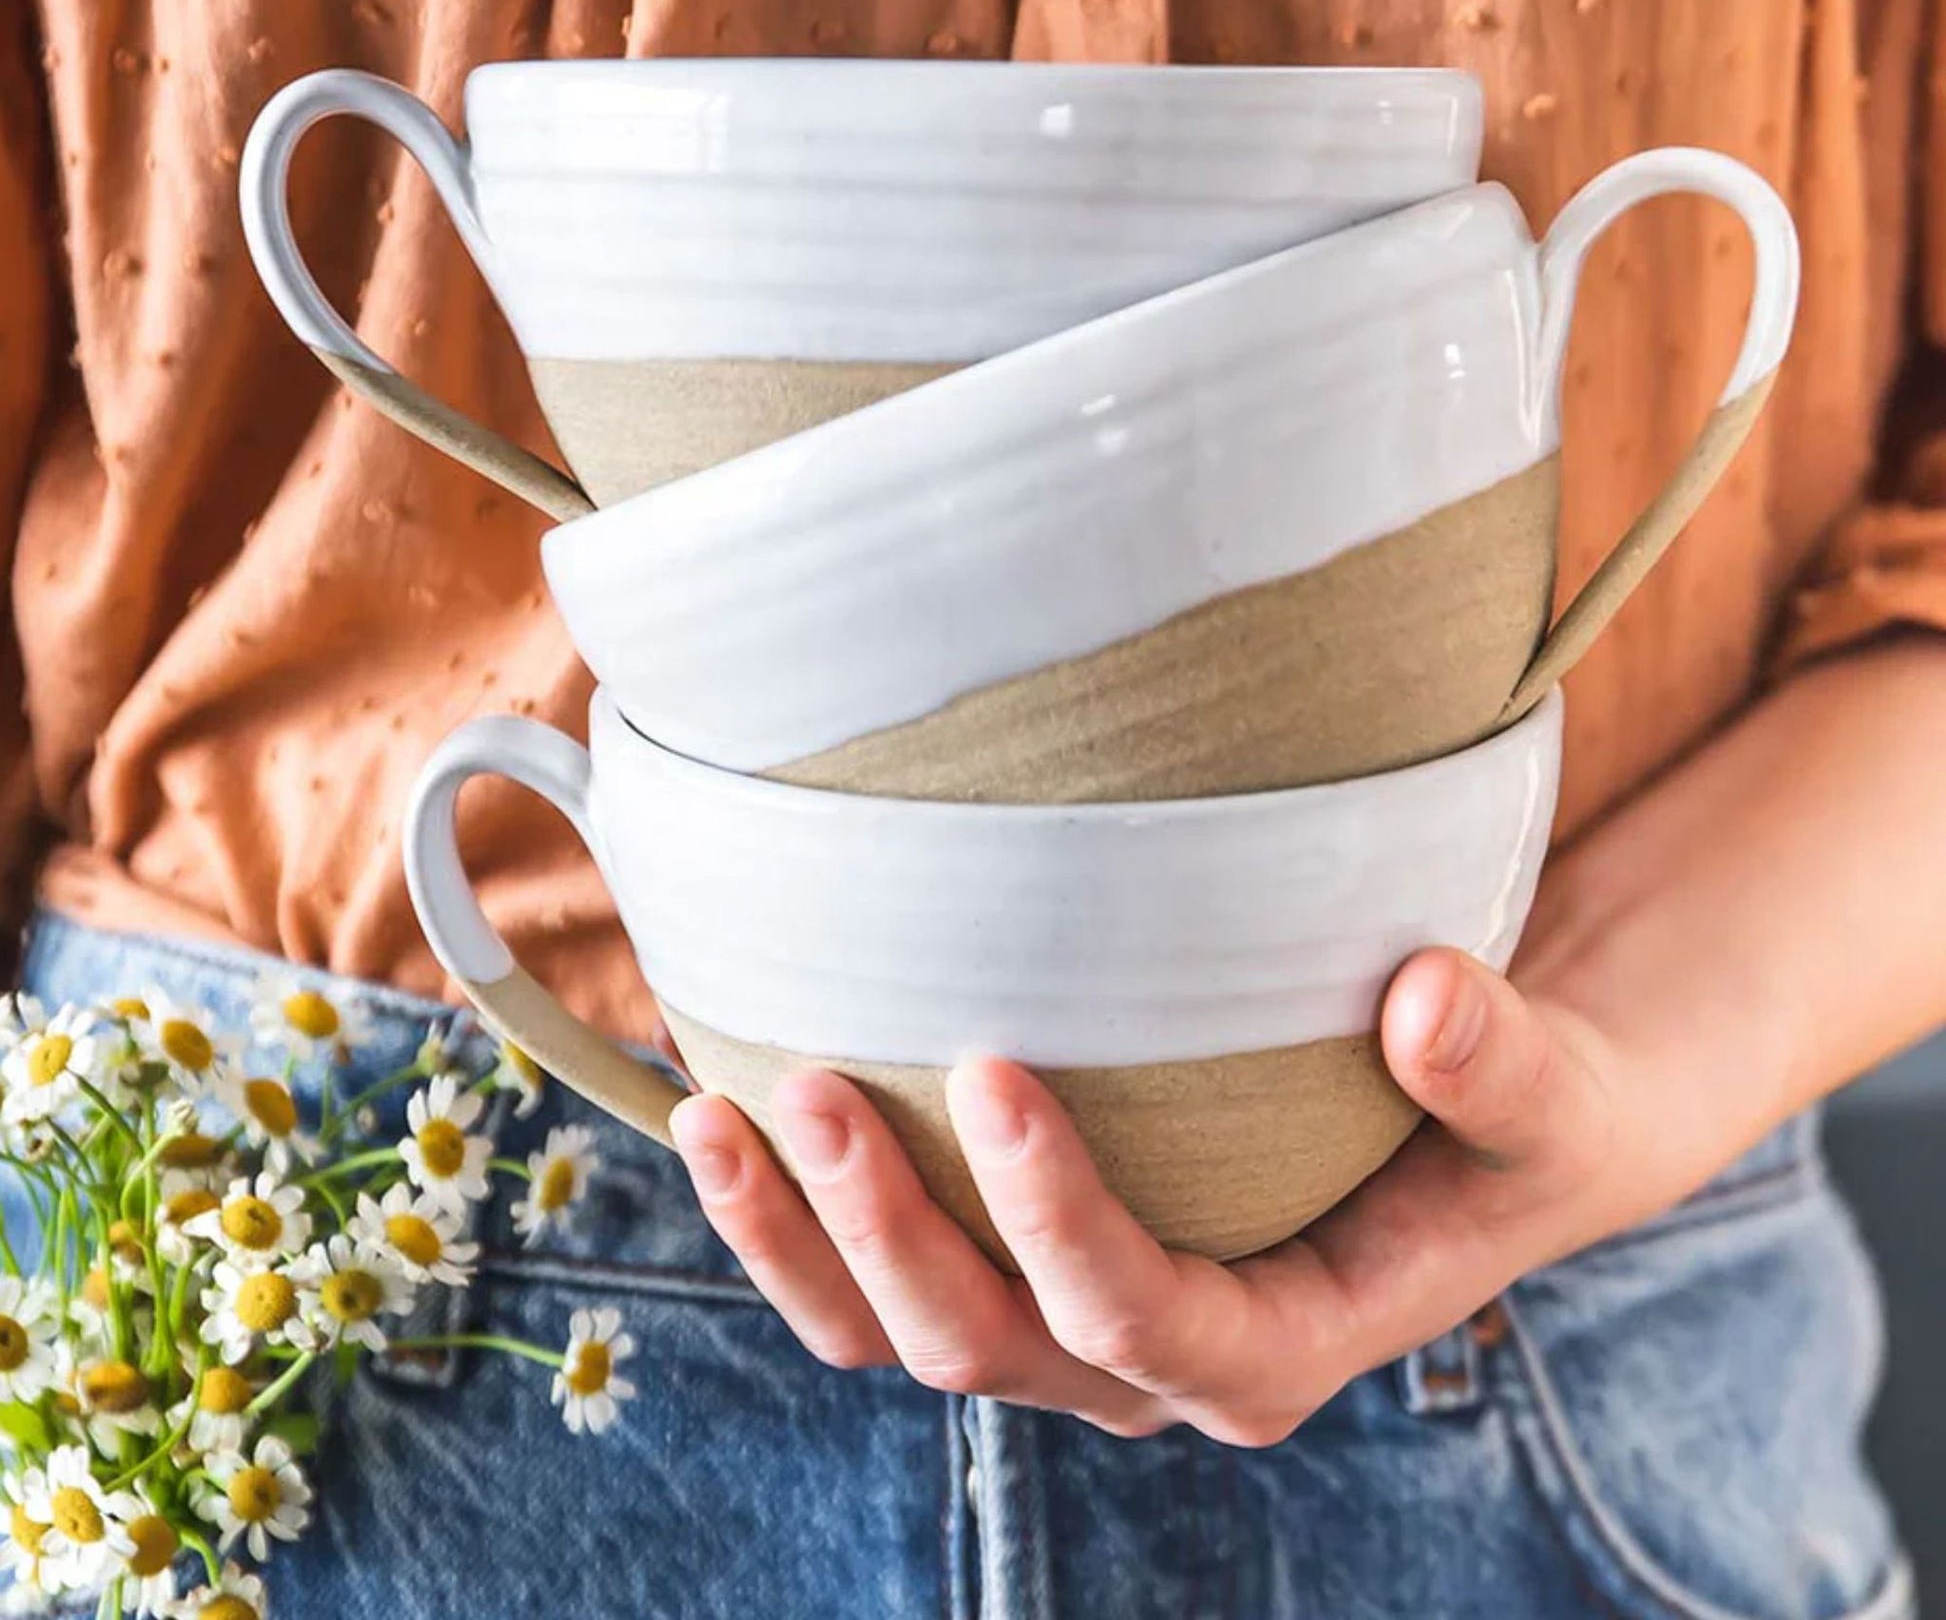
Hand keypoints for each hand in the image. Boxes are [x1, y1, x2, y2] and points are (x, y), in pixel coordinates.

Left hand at [667, 641, 1945, 1442]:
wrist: (1489, 1117)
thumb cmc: (1524, 1114)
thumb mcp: (1559, 1096)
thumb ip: (1507, 1068)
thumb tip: (1426, 1002)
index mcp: (1280, 1342)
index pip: (1146, 1318)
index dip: (1057, 1223)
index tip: (995, 1069)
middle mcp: (1156, 1354)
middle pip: (988, 1346)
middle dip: (887, 1236)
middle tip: (813, 1085)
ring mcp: (1073, 1315)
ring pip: (905, 1338)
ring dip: (806, 1244)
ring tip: (725, 1116)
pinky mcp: (1024, 1256)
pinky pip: (886, 1275)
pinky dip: (801, 1218)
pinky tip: (724, 1106)